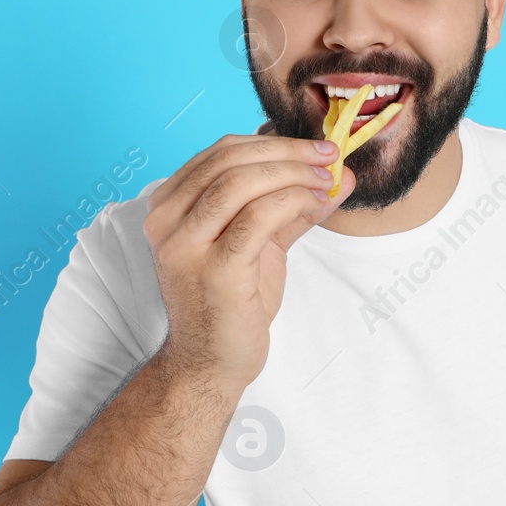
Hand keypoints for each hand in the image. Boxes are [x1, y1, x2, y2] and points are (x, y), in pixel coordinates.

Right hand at [142, 134, 354, 390]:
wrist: (211, 363)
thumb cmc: (230, 303)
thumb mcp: (259, 243)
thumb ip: (290, 205)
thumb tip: (338, 174)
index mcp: (168, 207)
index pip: (220, 153)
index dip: (272, 143)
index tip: (316, 148)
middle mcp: (166, 222)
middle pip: (229, 160)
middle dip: (288, 152)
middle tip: (329, 158)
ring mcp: (185, 246)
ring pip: (242, 183)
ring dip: (294, 174)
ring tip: (327, 181)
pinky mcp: (214, 270)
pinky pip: (258, 217)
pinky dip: (293, 201)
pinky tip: (315, 205)